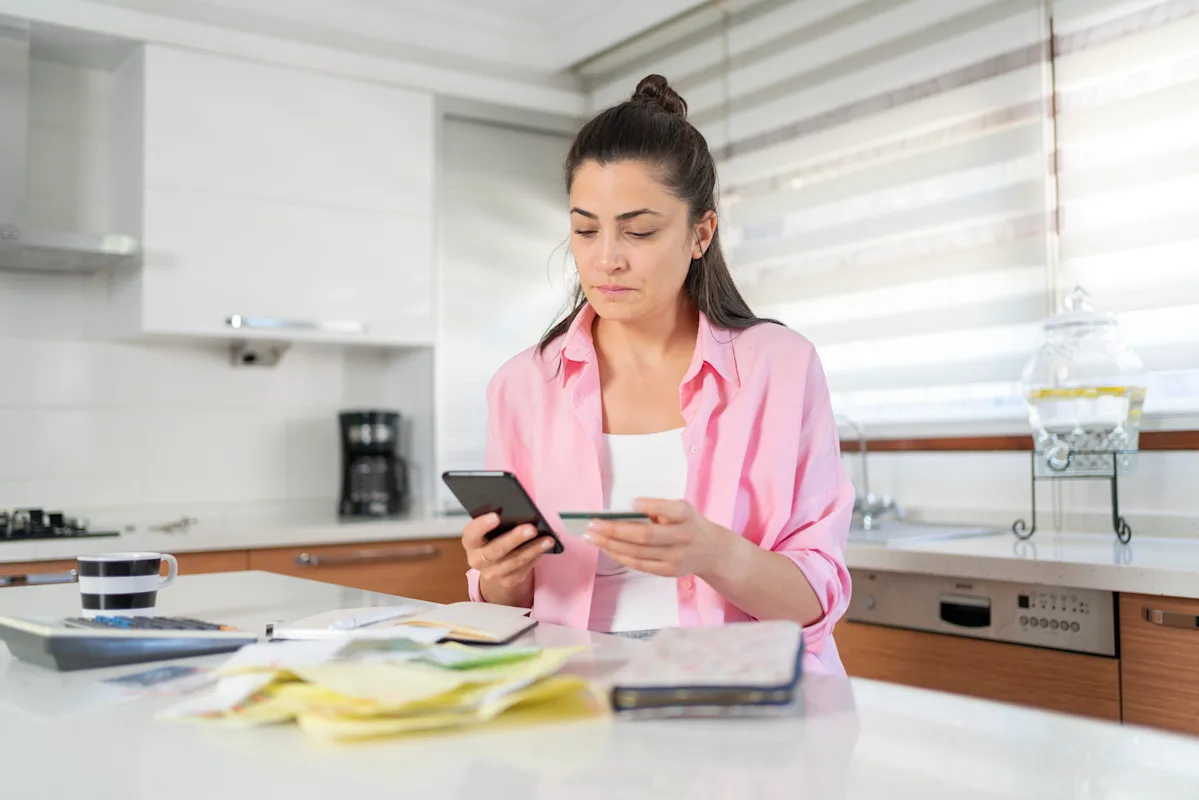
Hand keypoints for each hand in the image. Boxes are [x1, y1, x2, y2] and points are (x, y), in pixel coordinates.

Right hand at [462, 513, 552, 593]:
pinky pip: (525, 568)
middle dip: (515, 538)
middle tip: (531, 528)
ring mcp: (492, 573)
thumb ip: (499, 520)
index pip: (472, 533)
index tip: (496, 516)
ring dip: (533, 549)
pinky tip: (547, 546)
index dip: (482, 525)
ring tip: (548, 539)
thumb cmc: (494, 536)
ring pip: (514, 561)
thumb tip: (522, 511)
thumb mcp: (490, 528)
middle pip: (496, 550)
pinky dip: (537, 556)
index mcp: (470, 541)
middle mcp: (477, 560)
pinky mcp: (508, 580)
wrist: (494, 563)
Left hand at [584, 498, 732, 578]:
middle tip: (592, 524)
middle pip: (645, 536)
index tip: (631, 504)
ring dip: (610, 545)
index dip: (650, 507)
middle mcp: (682, 537)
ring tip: (592, 537)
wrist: (712, 551)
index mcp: (686, 515)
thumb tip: (625, 511)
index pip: (669, 509)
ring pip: (638, 553)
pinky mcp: (668, 571)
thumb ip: (658, 507)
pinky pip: (639, 564)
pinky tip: (606, 548)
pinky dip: (620, 556)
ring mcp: (675, 557)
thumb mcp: (681, 508)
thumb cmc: (689, 524)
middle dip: (615, 530)